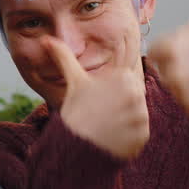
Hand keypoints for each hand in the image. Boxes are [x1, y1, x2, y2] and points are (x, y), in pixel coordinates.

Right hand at [47, 30, 148, 159]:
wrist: (74, 148)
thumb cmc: (75, 112)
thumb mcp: (74, 81)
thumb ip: (64, 56)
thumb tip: (46, 39)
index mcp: (124, 77)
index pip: (128, 80)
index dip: (114, 90)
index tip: (103, 99)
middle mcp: (137, 96)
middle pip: (134, 98)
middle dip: (120, 105)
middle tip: (103, 113)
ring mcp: (140, 118)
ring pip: (137, 116)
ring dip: (124, 121)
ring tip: (106, 126)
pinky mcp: (142, 138)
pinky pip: (138, 134)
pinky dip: (128, 137)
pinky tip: (112, 138)